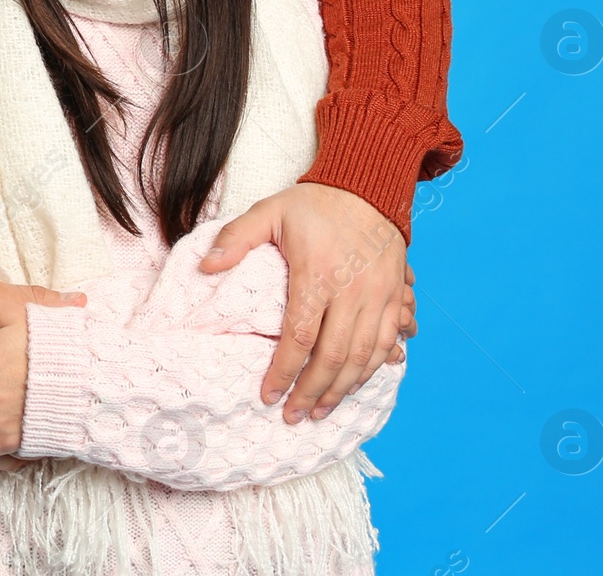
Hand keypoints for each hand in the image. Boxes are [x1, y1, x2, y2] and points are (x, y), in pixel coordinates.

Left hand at [200, 182, 408, 422]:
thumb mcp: (268, 211)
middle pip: (334, 357)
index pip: (300, 337)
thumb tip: (206, 267)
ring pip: (364, 357)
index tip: (268, 396)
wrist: (368, 185)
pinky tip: (356, 384)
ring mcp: (380, 296)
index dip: (284, 372)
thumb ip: (235, 239)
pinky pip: (389, 343)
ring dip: (343, 390)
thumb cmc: (313, 204)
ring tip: (321, 411)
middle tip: (294, 417)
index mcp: (318, 274)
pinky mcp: (396, 296)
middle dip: (312, 393)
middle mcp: (353, 291)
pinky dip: (373, 369)